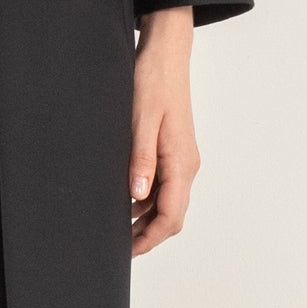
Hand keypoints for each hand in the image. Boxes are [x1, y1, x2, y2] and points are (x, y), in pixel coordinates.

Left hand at [129, 6, 198, 254]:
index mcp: (181, 162)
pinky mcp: (175, 151)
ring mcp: (182, 159)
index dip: (150, 239)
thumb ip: (141, 159)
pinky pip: (165, 186)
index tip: (128, 251)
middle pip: (173, 215)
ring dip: (147, 220)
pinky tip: (127, 202)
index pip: (171, 216)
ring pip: (169, 203)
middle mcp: (187, 165)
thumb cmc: (153, 82)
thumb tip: (137, 195)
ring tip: (119, 229)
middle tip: (121, 248)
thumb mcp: (140, 121)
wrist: (166, 55)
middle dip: (149, 235)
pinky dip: (148, 201)